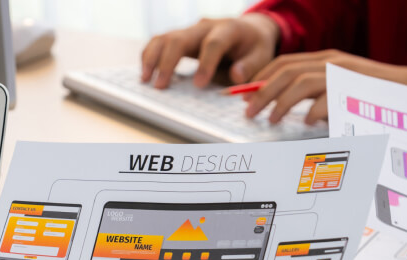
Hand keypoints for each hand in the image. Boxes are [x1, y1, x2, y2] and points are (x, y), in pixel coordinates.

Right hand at [140, 14, 278, 88]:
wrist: (249, 31)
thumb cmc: (255, 47)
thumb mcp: (262, 56)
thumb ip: (250, 66)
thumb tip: (236, 76)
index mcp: (229, 28)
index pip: (213, 43)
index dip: (206, 63)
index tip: (199, 85)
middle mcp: (205, 26)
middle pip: (180, 38)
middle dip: (168, 62)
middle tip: (160, 86)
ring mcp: (190, 30)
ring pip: (165, 38)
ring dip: (152, 58)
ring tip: (145, 80)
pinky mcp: (181, 37)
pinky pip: (160, 42)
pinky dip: (150, 55)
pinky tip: (145, 73)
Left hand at [242, 50, 406, 124]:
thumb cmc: (375, 92)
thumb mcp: (340, 84)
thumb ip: (315, 90)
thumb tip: (283, 104)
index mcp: (325, 58)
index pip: (283, 63)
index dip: (259, 78)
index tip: (242, 95)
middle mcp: (331, 61)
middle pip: (286, 72)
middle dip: (261, 92)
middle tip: (248, 112)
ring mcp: (343, 73)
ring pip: (300, 83)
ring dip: (280, 102)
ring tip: (270, 120)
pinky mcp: (356, 88)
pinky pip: (327, 99)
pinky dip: (312, 111)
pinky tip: (306, 123)